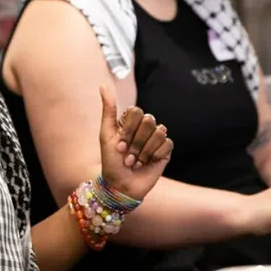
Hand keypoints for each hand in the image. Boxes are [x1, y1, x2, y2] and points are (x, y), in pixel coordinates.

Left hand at [99, 86, 172, 200]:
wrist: (121, 186)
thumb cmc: (111, 161)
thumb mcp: (106, 134)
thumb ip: (108, 109)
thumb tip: (103, 85)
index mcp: (131, 121)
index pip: (136, 112)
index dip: (128, 130)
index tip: (119, 145)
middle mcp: (144, 127)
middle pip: (148, 121)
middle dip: (135, 142)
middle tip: (127, 155)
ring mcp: (156, 139)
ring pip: (159, 132)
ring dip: (144, 151)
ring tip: (135, 161)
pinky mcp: (165, 151)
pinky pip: (167, 144)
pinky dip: (154, 155)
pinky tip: (147, 163)